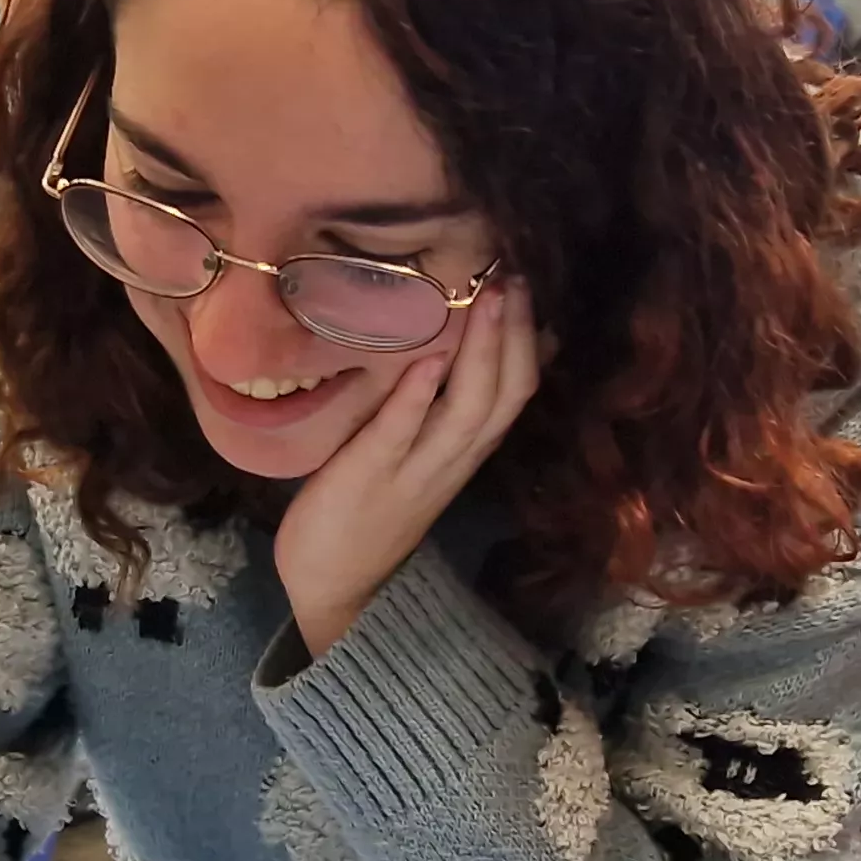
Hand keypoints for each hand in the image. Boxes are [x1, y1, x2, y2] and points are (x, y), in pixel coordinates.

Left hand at [271, 279, 538, 654]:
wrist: (331, 586)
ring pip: (469, 412)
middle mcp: (452, 460)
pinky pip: (402, 435)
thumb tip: (452, 347)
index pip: (517, 391)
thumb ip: (437, 412)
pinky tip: (427, 360)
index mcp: (463, 452)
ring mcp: (414, 471)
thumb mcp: (415, 456)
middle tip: (517, 275)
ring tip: (490, 298)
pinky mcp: (368, 478)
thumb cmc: (367, 511)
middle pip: (506, 395)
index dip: (529, 338)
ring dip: (482, 352)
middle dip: (516, 333)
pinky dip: (419, 397)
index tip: (528, 283)